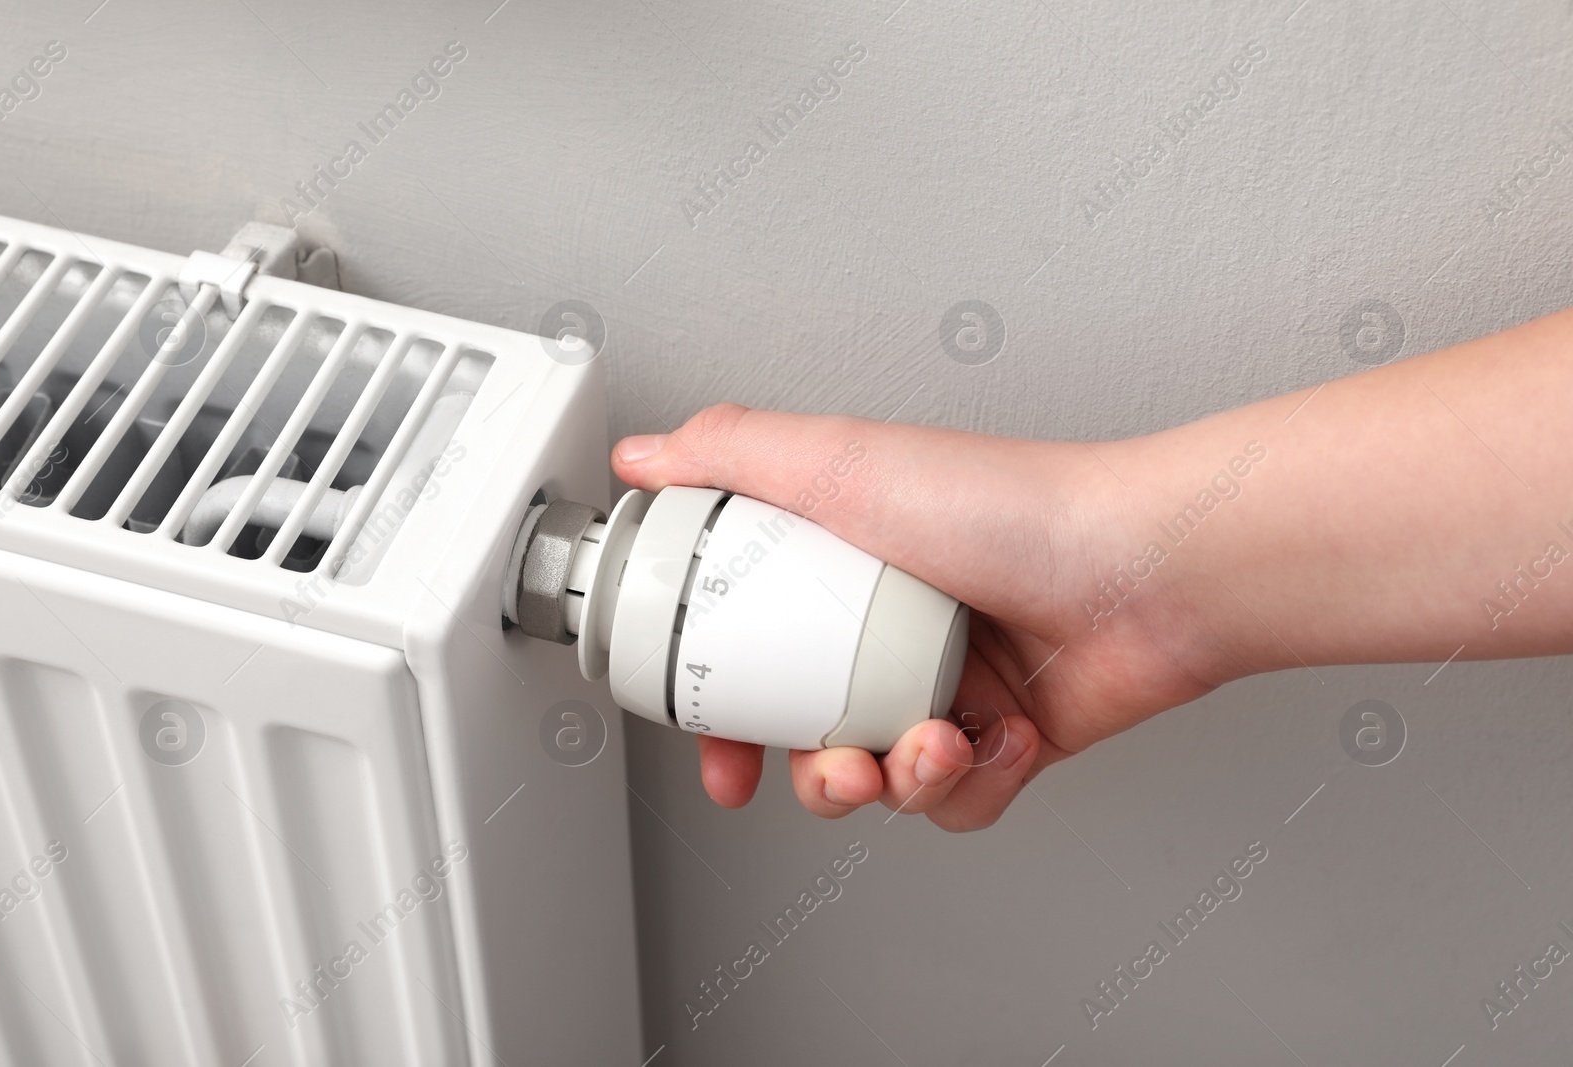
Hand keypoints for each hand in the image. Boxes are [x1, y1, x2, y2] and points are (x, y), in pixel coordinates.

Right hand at [611, 404, 1224, 829]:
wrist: (1142, 570)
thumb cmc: (1011, 508)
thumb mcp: (840, 462)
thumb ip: (730, 455)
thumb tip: (644, 456)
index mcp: (843, 568)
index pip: (753, 651)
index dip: (721, 710)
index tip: (713, 747)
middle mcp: (891, 630)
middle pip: (810, 736)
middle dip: (815, 774)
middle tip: (834, 766)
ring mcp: (950, 687)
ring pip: (882, 782)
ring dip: (897, 780)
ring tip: (929, 742)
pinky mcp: (1007, 738)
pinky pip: (957, 801)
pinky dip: (971, 782)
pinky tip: (997, 736)